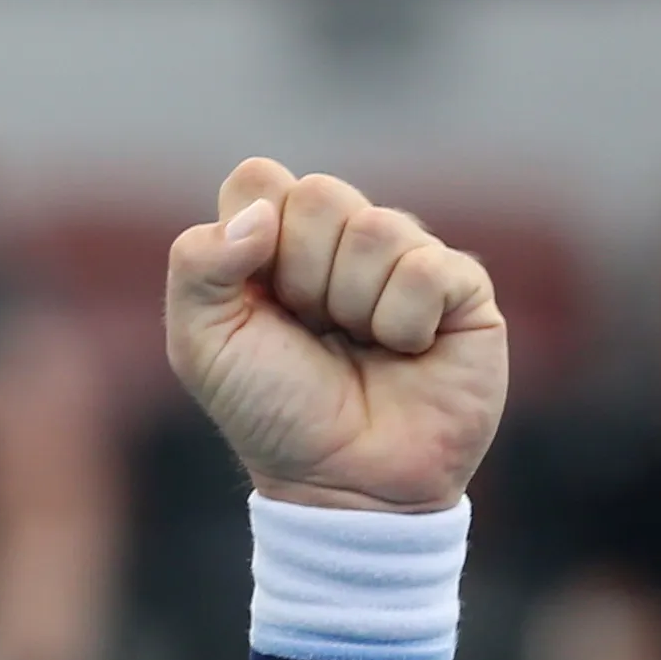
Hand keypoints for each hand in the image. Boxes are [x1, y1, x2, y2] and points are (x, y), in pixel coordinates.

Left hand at [164, 159, 506, 511]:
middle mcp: (342, 240)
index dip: (252, 237)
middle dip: (302, 276)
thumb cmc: (271, 412)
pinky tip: (405, 352)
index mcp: (275, 240)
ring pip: (375, 228)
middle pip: (319, 193)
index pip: (259, 178)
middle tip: (311, 330)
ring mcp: (405, 259)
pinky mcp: (462, 289)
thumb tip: (263, 213)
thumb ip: (198, 264)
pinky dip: (403, 322)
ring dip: (352, 305)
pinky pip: (427, 267)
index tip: (257, 301)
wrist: (343, 481)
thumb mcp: (201, 343)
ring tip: (359, 347)